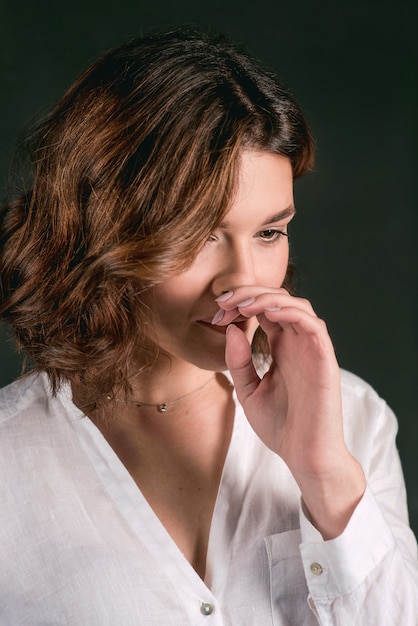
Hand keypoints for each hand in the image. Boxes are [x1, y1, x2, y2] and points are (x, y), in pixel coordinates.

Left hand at [215, 287, 365, 538]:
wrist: (305, 457)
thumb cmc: (281, 427)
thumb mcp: (248, 391)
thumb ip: (239, 362)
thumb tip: (231, 329)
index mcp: (282, 348)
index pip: (263, 310)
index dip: (240, 303)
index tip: (216, 313)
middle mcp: (298, 343)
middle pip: (278, 300)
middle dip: (249, 294)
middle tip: (223, 302)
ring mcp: (312, 349)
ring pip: (297, 305)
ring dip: (268, 298)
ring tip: (242, 304)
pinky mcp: (325, 359)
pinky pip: (313, 325)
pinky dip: (290, 312)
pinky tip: (266, 313)